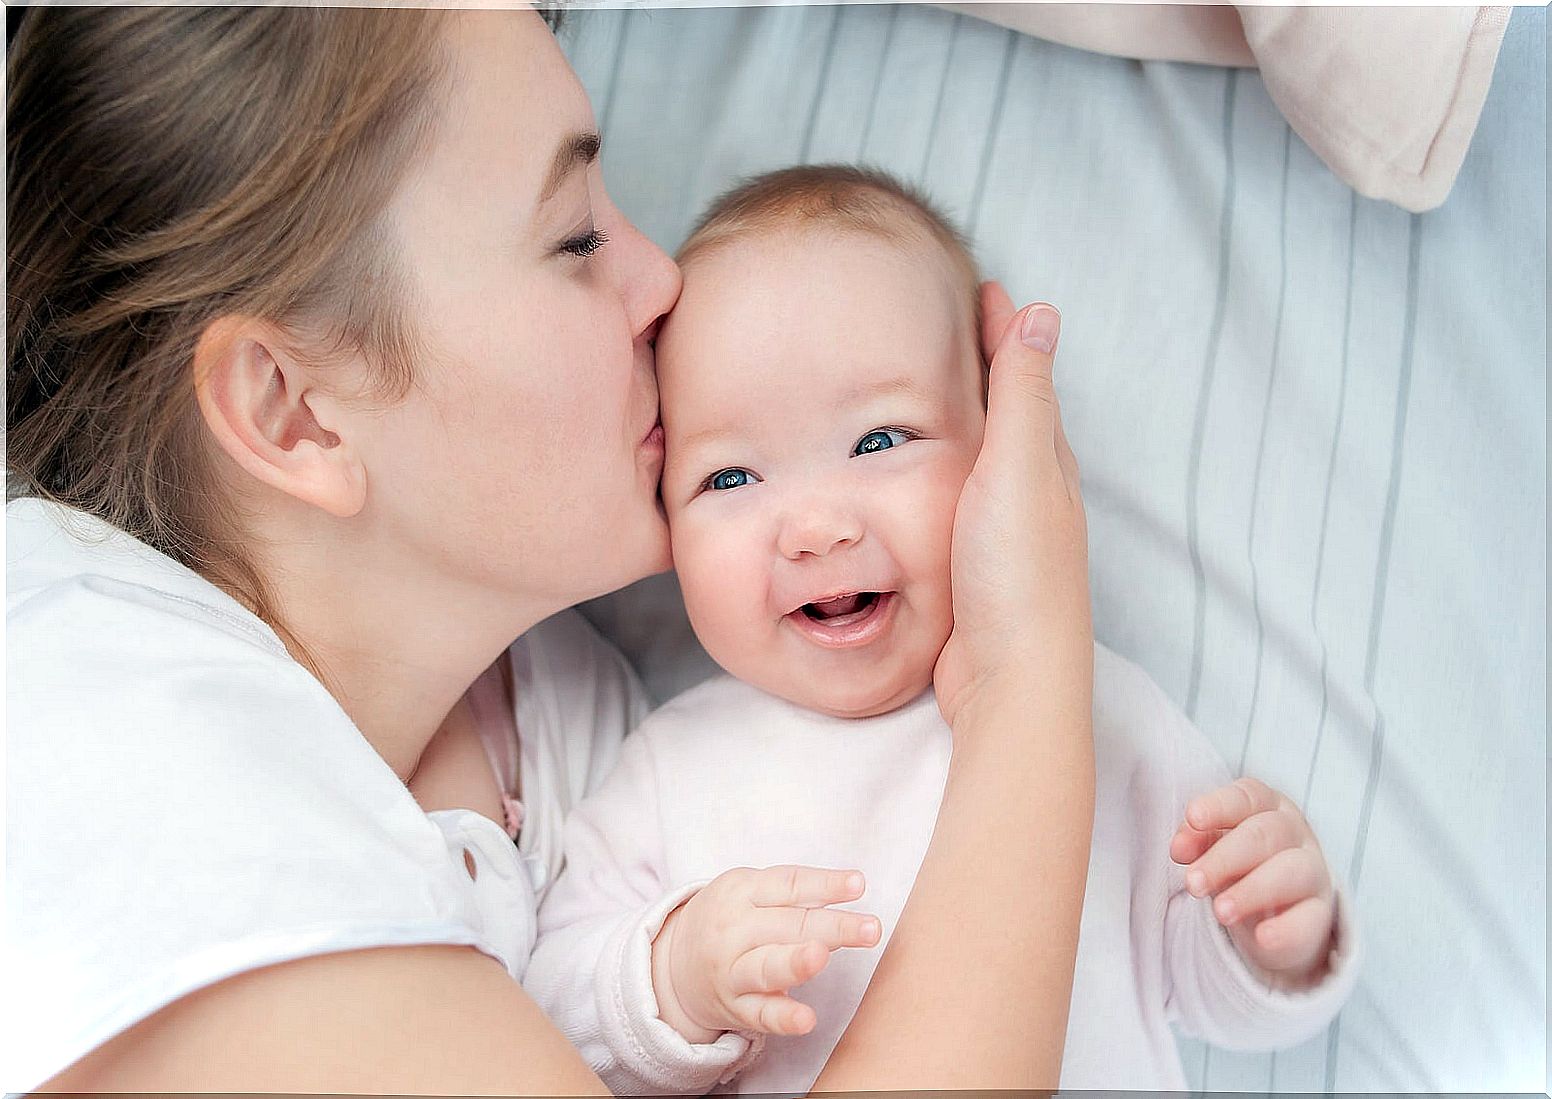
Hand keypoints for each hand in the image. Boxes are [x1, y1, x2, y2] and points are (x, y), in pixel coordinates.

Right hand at [650, 866, 881, 1042]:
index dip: (825, 884)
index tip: (859, 885)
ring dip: (795, 963)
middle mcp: (734, 929)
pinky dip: (782, 1017)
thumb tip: (852, 887)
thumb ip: (793, 893)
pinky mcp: (734, 1007)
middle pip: (789, 925)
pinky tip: (806, 1019)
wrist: (673, 963)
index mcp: (741, 891)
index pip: (789, 884)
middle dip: (832, 927)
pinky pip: (760, 1014)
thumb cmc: (731, 919)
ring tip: (822, 956)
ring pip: (767, 967)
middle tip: (872, 929)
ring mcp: (732, 970)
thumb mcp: (750, 892)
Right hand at [934, 283, 1089, 731]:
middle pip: (1012, 414)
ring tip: (926, 393)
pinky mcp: (977, 569)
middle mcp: (1034, 494)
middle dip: (989, 367)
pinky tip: (917, 482)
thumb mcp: (1018, 469)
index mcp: (1046, 462)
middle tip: (955, 327)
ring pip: (987, 461)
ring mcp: (1006, 535)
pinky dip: (945, 472)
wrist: (1012, 677)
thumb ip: (1022, 395)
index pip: (1025, 377)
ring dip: (965, 421)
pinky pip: (961, 501)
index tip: (984, 287)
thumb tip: (1041, 313)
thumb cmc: (1017, 574)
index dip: (1005, 332)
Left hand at [1170, 777, 1337, 986]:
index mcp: (1266, 806)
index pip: (1247, 796)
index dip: (1219, 806)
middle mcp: (1294, 832)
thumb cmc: (1239, 863)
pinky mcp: (1320, 913)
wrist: (1276, 911)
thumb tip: (1180, 847)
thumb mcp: (1214, 847)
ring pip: (1290, 872)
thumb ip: (1196, 841)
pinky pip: (1311, 919)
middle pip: (1264, 834)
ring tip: (1220, 912)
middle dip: (1224, 858)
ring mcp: (1312, 871)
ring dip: (1251, 891)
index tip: (1193, 818)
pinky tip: (1263, 938)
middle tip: (1192, 882)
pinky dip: (1286, 929)